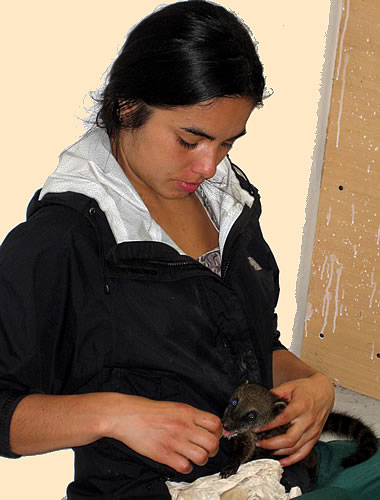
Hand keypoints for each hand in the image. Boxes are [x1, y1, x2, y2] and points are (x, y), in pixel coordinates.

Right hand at [105, 394, 221, 473]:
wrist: (126, 416)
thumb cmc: (148, 410)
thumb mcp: (174, 406)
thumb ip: (190, 416)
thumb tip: (206, 426)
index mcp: (187, 412)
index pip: (216, 424)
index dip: (218, 432)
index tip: (213, 435)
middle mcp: (184, 426)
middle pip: (212, 443)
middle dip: (212, 449)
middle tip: (204, 449)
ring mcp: (174, 441)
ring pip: (202, 457)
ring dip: (200, 460)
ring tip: (192, 456)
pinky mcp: (163, 454)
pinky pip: (185, 467)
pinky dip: (186, 467)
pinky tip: (180, 461)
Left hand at [255, 372, 333, 465]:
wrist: (325, 390)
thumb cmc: (306, 388)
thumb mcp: (289, 386)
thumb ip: (275, 394)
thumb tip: (261, 402)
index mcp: (300, 406)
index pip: (282, 420)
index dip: (268, 426)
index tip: (256, 429)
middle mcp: (308, 420)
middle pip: (289, 439)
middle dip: (271, 444)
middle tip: (259, 442)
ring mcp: (313, 431)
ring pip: (295, 448)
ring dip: (279, 452)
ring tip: (266, 448)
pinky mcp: (315, 437)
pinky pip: (304, 452)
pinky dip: (292, 459)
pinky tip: (282, 461)